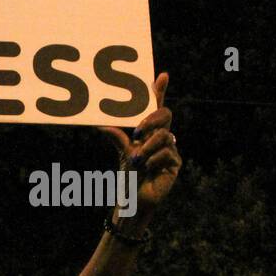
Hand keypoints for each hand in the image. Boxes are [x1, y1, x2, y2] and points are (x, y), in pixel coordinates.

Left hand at [98, 72, 180, 218]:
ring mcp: (170, 149)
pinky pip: (167, 153)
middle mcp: (161, 137)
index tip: (162, 75)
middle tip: (138, 130)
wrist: (135, 200)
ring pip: (164, 136)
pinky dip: (153, 160)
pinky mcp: (175, 163)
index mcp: (149, 131)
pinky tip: (147, 169)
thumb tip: (100, 125)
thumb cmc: (129, 176)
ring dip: (147, 148)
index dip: (160, 91)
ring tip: (137, 161)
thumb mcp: (122, 153)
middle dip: (152, 119)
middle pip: (165, 115)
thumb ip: (117, 137)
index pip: (156, 107)